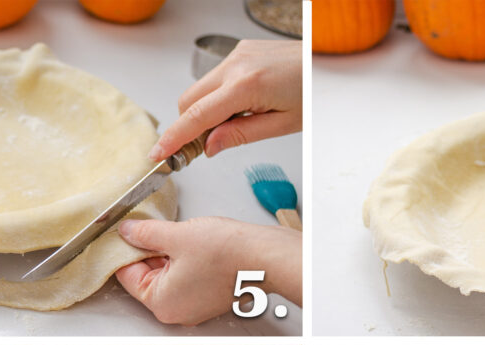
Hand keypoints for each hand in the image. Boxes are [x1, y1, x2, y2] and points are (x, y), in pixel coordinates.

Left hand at [115, 217, 300, 325]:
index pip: (127, 275)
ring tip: (178, 235)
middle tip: (151, 226)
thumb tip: (127, 232)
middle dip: (147, 251)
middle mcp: (177, 311)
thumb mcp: (175, 235)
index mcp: (162, 304)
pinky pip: (186, 278)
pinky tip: (192, 243)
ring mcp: (195, 306)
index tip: (124, 230)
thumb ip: (145, 233)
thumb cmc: (226, 253)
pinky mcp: (209, 297)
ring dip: (167, 254)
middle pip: (147, 277)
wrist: (265, 257)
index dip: (124, 249)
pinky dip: (184, 261)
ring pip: (167, 275)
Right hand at [150, 39, 301, 159]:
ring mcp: (237, 54)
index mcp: (247, 85)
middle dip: (189, 126)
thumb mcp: (282, 125)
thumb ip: (241, 135)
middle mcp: (236, 64)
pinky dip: (218, 97)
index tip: (159, 153)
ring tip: (235, 124)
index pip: (197, 116)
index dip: (174, 137)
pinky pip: (215, 78)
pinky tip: (241, 107)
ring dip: (206, 111)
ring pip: (200, 89)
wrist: (325, 64)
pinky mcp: (240, 51)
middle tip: (205, 148)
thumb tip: (209, 146)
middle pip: (189, 100)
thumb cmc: (312, 93)